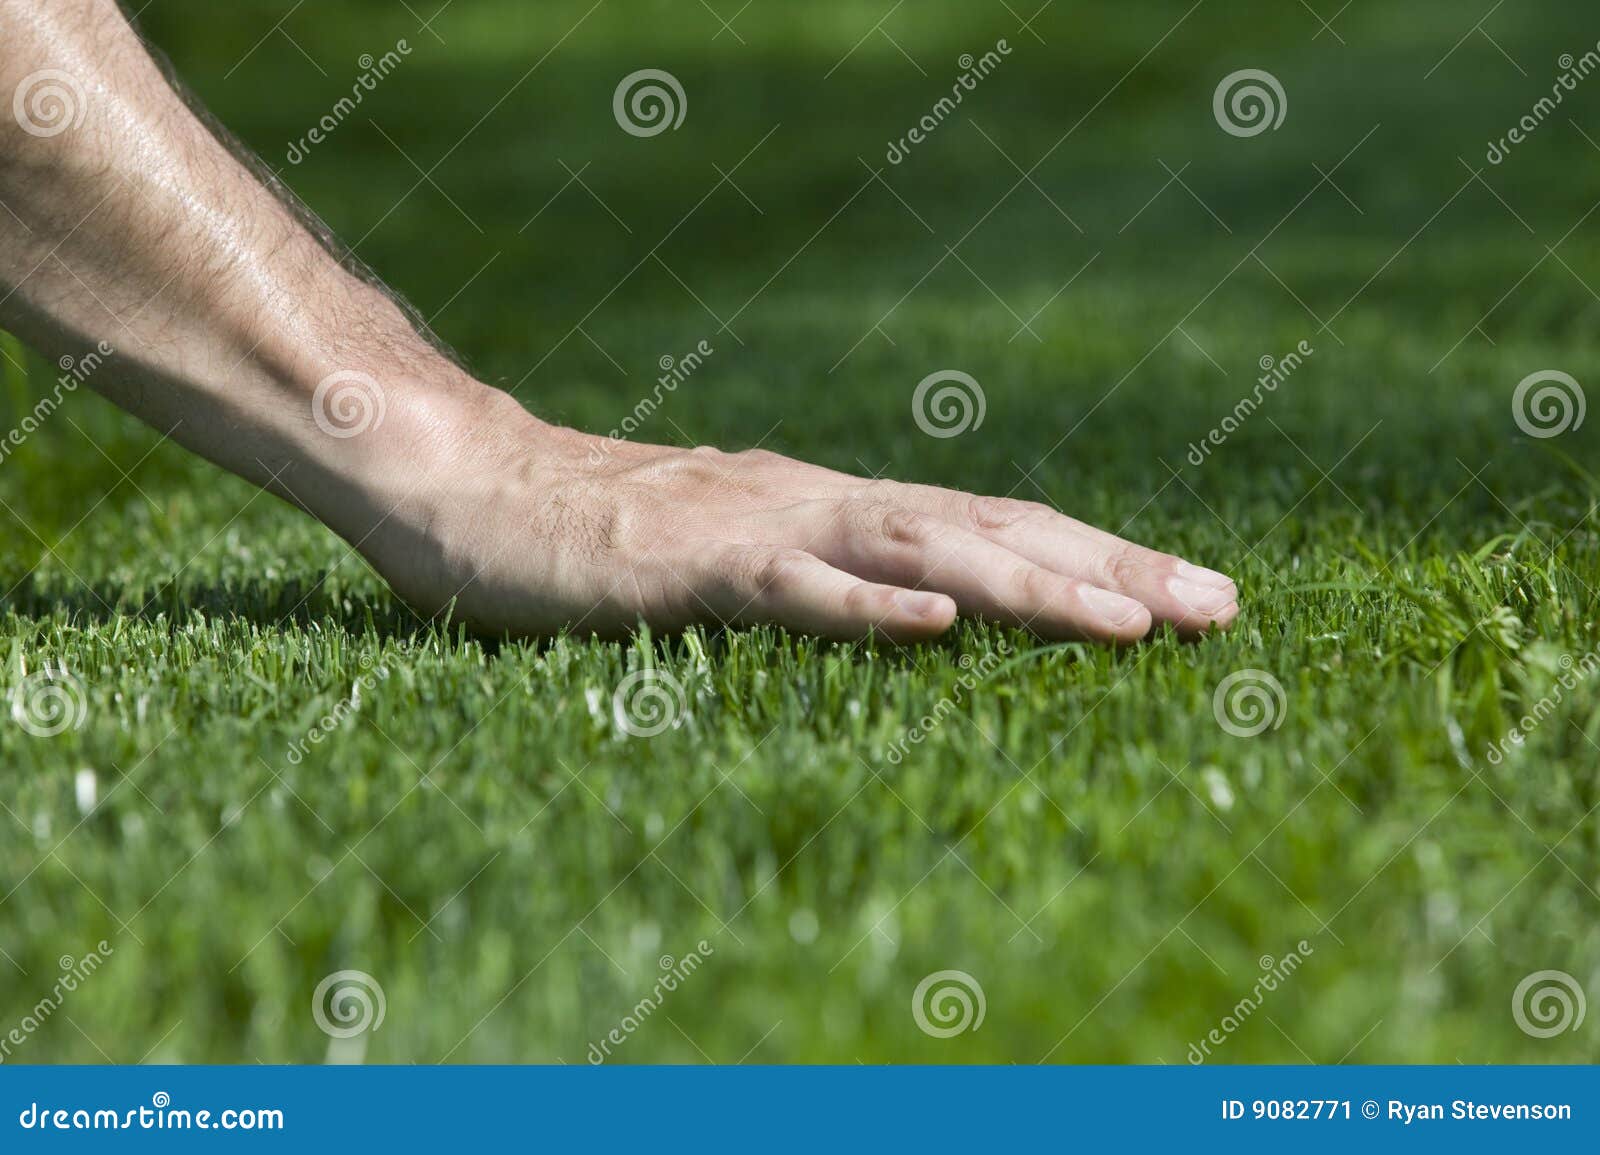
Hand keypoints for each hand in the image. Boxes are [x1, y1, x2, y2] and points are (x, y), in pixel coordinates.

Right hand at [358, 389, 1239, 642]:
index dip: (1099, 559)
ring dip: (1025, 585)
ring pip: (914, 551)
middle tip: (1220, 608)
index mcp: (839, 507)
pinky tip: (937, 622)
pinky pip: (786, 588)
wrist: (471, 489)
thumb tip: (921, 608)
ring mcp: (756, 528)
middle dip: (1111, 568)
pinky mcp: (685, 563)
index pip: (996, 528)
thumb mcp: (741, 558)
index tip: (1196, 598)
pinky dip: (863, 603)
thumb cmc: (604, 538)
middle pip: (989, 529)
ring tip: (1130, 622)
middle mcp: (819, 501)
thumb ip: (825, 577)